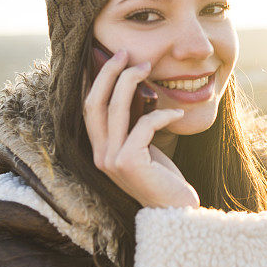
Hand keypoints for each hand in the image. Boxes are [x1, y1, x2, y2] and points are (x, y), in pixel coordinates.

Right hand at [83, 50, 199, 209]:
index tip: (108, 57)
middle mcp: (99, 155)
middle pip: (94, 103)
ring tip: (148, 68)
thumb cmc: (162, 178)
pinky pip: (144, 125)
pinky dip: (162, 114)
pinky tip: (178, 112)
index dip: (93, 80)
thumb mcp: (144, 147)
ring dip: (131, 82)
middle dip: (108, 73)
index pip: (88, 108)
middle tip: (125, 54)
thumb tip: (136, 87)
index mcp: (99, 150)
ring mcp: (111, 160)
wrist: (175, 212)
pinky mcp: (129, 163)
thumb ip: (133, 125)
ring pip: (115, 108)